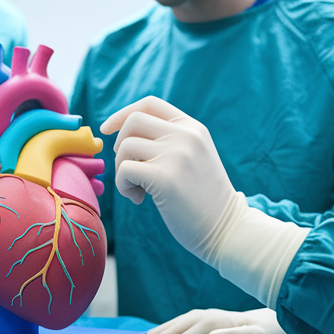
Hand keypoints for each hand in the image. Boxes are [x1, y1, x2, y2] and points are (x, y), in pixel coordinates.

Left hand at [100, 96, 239, 259]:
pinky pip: (124, 170)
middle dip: (120, 145)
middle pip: (133, 121)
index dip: (122, 114)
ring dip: (122, 170)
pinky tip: (139, 199)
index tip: (106, 129)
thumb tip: (123, 136)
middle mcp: (185, 135)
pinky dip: (123, 186)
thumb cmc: (204, 199)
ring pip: (125, 147)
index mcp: (192, 127)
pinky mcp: (165, 177)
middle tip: (129, 169)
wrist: (228, 229)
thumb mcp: (194, 157)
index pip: (149, 104)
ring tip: (138, 190)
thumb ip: (170, 141)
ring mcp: (176, 154)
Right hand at [149, 308, 303, 333]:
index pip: (192, 332)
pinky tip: (168, 333)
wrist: (285, 322)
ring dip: (166, 328)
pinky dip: (175, 326)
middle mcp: (215, 316)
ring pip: (183, 321)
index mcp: (223, 322)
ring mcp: (214, 316)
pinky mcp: (216, 319)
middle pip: (183, 324)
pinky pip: (188, 322)